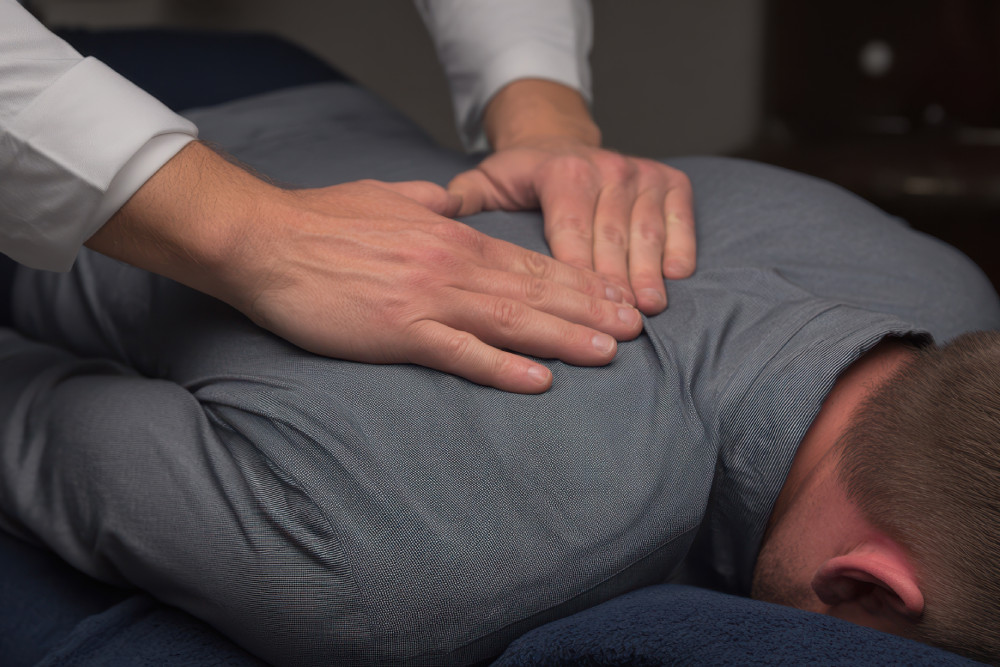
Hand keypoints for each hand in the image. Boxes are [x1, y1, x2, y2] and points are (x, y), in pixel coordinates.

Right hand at [88, 143, 641, 392]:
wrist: (264, 240)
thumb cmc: (322, 219)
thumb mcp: (387, 194)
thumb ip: (429, 201)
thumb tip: (454, 202)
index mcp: (450, 236)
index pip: (528, 261)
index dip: (577, 281)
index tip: (613, 295)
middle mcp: (450, 266)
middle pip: (534, 291)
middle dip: (589, 310)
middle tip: (634, 330)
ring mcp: (428, 300)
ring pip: (511, 321)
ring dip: (564, 338)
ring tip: (608, 353)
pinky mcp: (398, 333)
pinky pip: (461, 354)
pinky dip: (502, 367)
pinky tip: (538, 381)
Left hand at [448, 79, 695, 314]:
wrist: (562, 137)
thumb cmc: (522, 174)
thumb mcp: (488, 179)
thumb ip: (463, 199)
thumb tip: (436, 213)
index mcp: (561, 174)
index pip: (569, 232)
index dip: (576, 276)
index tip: (577, 312)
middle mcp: (605, 169)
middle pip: (611, 236)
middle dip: (617, 283)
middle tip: (623, 325)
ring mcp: (640, 173)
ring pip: (646, 230)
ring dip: (649, 270)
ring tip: (650, 307)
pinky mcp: (669, 179)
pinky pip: (680, 216)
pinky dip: (681, 244)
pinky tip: (678, 275)